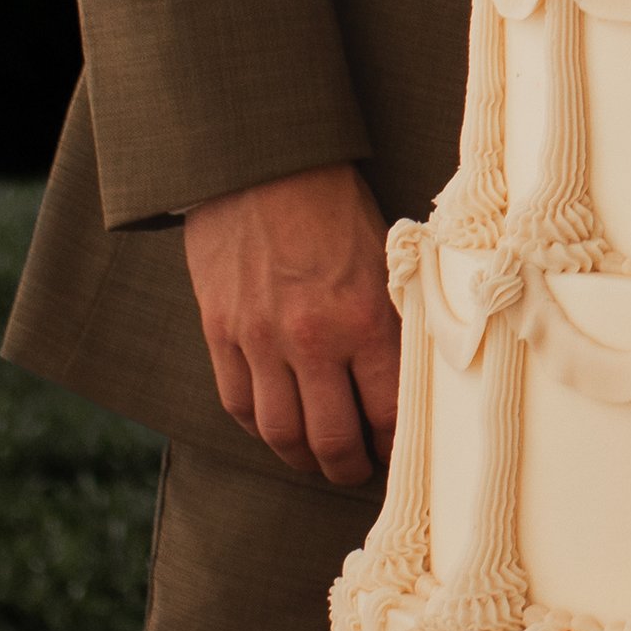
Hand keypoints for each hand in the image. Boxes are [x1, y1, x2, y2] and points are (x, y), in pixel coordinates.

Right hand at [182, 162, 401, 485]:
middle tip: (360, 469)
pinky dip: (259, 428)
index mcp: (363, 317)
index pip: (387, 412)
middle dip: (351, 466)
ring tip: (321, 460)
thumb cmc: (333, 203)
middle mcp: (311, 338)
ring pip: (281, 434)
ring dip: (304, 459)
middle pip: (332, 439)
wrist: (261, 161)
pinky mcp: (221, 333)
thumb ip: (391, 315)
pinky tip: (278, 428)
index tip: (401, 450)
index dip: (396, 443)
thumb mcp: (382, 254)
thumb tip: (409, 371)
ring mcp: (260, 340)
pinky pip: (239, 404)